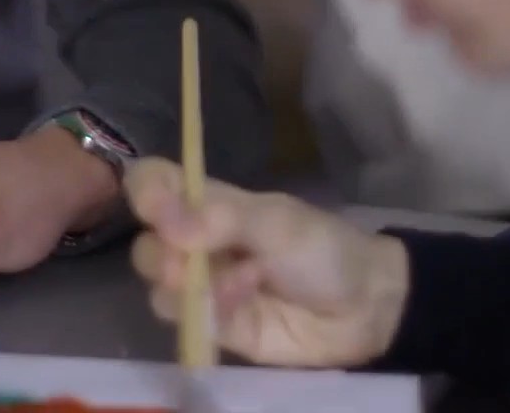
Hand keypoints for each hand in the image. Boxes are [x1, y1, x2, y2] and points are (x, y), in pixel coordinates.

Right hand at [125, 158, 409, 368]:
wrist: (364, 309)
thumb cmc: (323, 249)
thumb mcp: (276, 222)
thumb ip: (221, 218)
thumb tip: (163, 220)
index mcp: (212, 203)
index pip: (155, 183)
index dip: (145, 192)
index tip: (155, 210)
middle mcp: (199, 242)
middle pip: (145, 244)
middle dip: (161, 256)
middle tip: (189, 264)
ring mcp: (205, 286)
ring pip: (157, 287)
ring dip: (191, 288)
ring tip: (242, 286)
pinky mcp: (214, 326)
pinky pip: (185, 322)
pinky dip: (208, 315)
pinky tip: (243, 308)